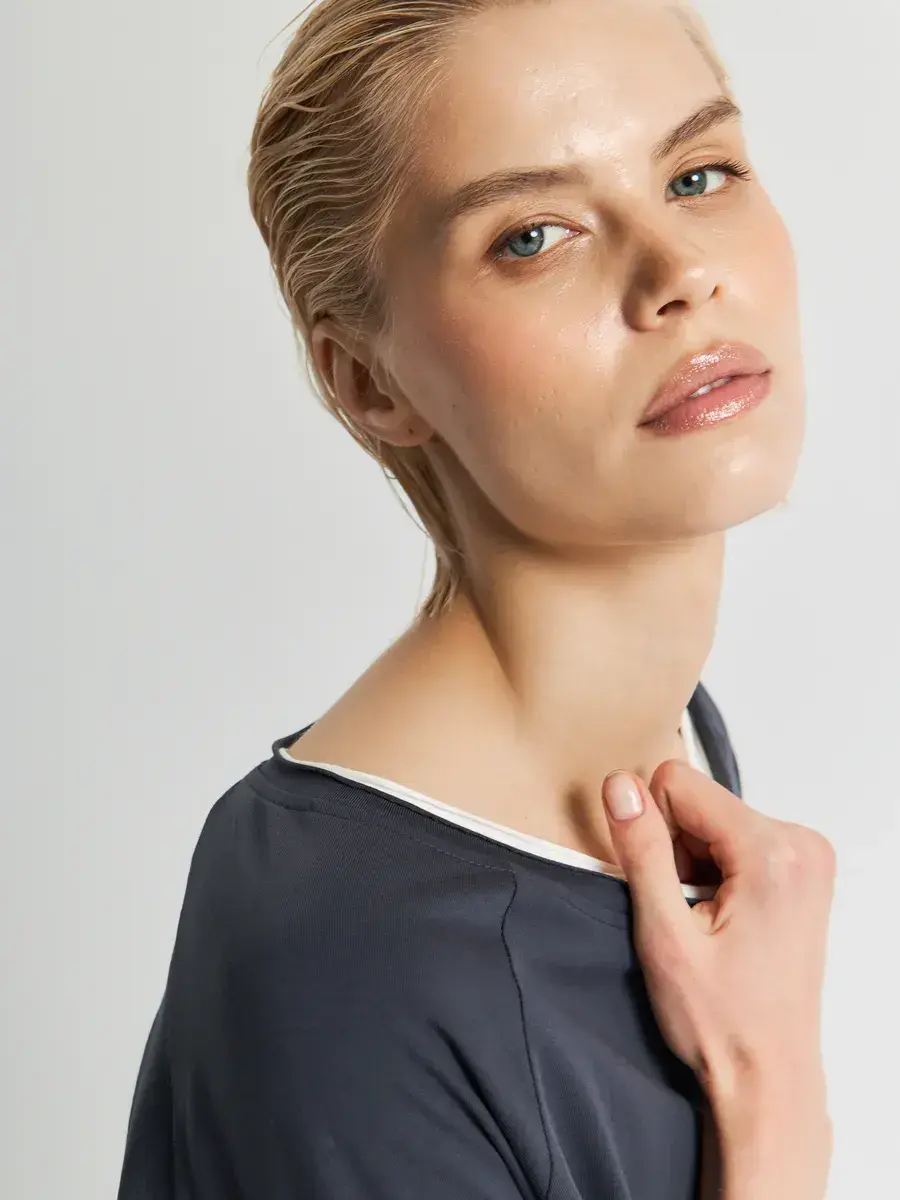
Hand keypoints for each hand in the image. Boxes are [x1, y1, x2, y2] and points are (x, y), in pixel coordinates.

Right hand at [600, 762, 835, 1101]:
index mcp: (774, 852)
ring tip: (706, 926)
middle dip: (677, 851)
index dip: (652, 832)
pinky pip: (736, 841)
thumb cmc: (722, 1023)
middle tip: (687, 917)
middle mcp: (802, 844)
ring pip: (714, 821)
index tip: (667, 891)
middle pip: (700, 802)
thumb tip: (620, 787)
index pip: (678, 783)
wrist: (768, 1079)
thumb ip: (642, 851)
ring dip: (696, 866)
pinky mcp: (802, 872)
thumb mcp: (664, 935)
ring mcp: (808, 858)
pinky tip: (722, 923)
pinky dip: (717, 874)